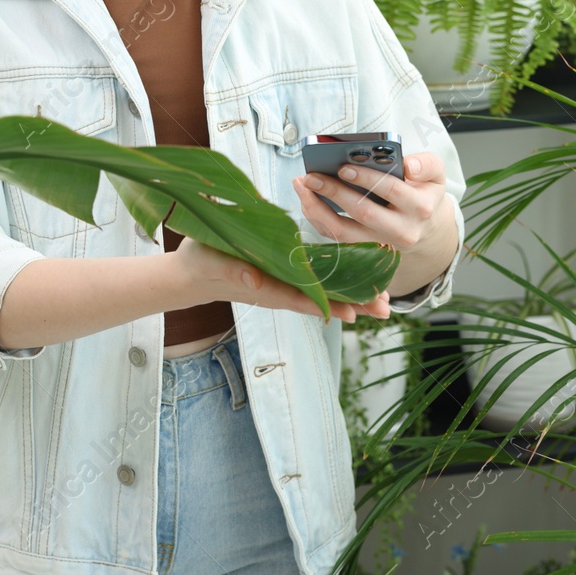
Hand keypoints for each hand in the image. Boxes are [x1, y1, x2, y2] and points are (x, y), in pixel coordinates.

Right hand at [170, 235, 390, 322]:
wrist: (191, 274)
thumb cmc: (200, 263)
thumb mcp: (213, 262)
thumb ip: (233, 270)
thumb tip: (255, 278)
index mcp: (265, 287)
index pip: (303, 299)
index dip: (330, 304)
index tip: (354, 312)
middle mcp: (279, 291)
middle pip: (321, 302)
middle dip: (353, 304)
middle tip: (384, 309)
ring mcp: (282, 287)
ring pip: (322, 296)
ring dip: (352, 299)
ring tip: (382, 303)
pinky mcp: (282, 279)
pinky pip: (314, 287)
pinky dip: (337, 288)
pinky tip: (358, 288)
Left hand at [291, 151, 456, 307]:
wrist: (427, 227)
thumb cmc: (424, 192)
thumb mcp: (436, 175)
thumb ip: (427, 164)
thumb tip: (409, 165)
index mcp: (421, 207)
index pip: (392, 190)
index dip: (367, 179)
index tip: (343, 167)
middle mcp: (402, 230)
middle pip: (363, 213)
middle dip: (334, 192)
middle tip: (311, 175)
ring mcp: (381, 244)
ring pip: (344, 232)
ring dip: (317, 208)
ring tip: (301, 184)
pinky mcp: (364, 250)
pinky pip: (336, 237)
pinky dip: (317, 218)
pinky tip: (306, 198)